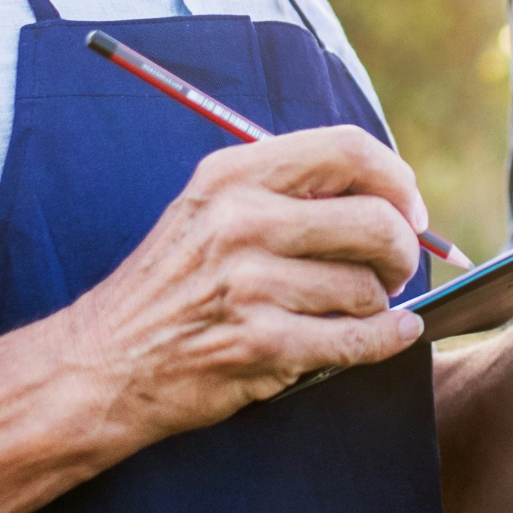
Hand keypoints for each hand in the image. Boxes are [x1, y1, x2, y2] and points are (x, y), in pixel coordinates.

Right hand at [66, 125, 428, 445]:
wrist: (103, 363)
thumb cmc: (173, 284)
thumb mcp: (211, 208)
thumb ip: (288, 190)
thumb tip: (390, 195)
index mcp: (233, 175)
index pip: (347, 150)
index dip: (395, 178)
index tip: (409, 209)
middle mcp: (242, 222)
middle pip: (373, 219)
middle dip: (401, 250)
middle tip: (397, 269)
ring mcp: (250, 286)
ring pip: (367, 288)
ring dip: (377, 305)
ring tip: (355, 308)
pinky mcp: (260, 346)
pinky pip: (357, 341)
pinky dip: (387, 340)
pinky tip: (392, 334)